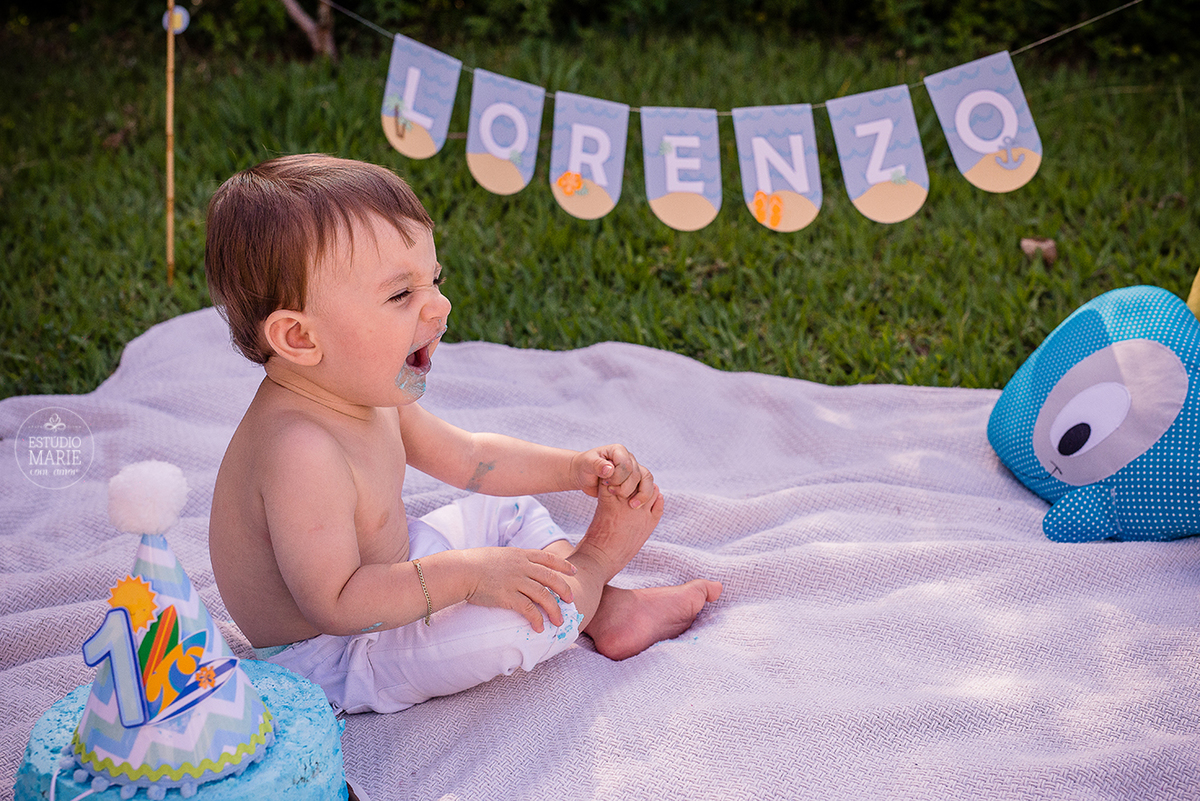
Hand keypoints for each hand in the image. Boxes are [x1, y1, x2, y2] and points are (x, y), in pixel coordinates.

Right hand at [460, 547, 576, 632]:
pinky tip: (539, 628)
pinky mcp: (509, 596)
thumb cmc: (473, 563)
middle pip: (551, 578)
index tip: (573, 571)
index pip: (547, 558)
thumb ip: (510, 561)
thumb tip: (514, 567)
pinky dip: (537, 620)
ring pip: (544, 596)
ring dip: (554, 610)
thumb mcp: (497, 555)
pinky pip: (529, 610)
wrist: (460, 570)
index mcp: (520, 555)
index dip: (562, 565)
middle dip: (564, 590)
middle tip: (571, 600)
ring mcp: (516, 581)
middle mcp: (522, 566)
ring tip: (559, 621)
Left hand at [571, 444, 657, 509]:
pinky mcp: (633, 481)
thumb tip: (610, 469)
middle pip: (637, 474)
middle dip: (625, 487)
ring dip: (639, 494)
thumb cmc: (583, 467)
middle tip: (611, 491)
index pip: (627, 465)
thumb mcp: (586, 464)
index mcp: (618, 451)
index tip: (605, 482)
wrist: (583, 475)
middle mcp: (629, 458)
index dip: (618, 477)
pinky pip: (645, 488)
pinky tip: (633, 505)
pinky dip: (642, 497)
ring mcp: (633, 470)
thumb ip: (597, 465)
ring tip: (630, 505)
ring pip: (646, 481)